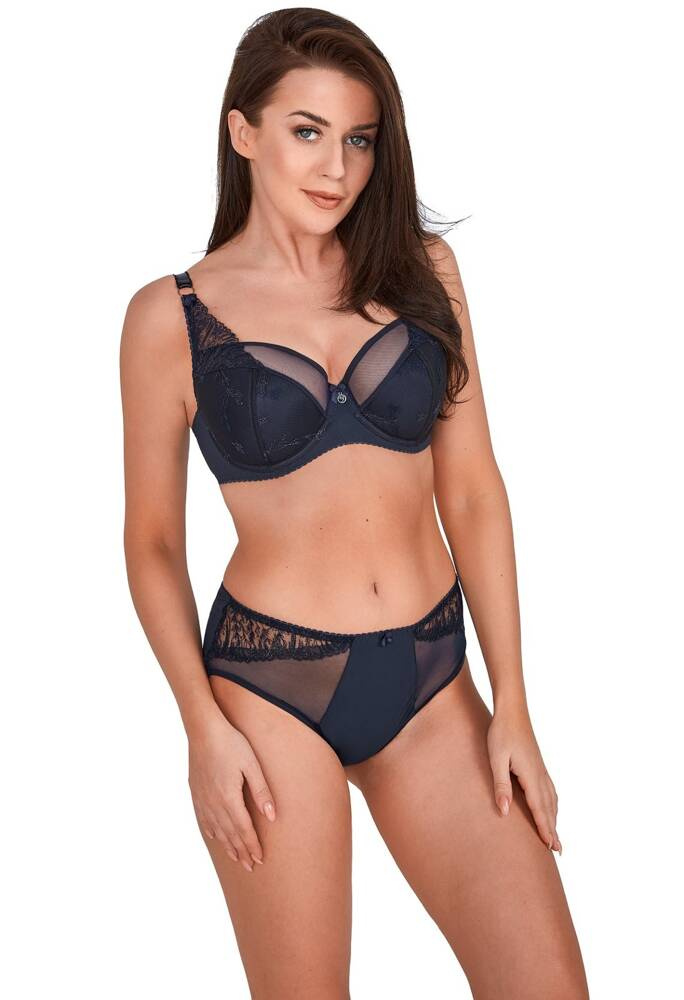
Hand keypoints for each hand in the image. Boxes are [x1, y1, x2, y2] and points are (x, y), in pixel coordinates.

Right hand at [188, 709, 276, 871]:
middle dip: (242, 852)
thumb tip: (272, 816)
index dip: (252, 846)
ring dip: (228, 846)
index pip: (244, 831)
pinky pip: (204, 821)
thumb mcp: (251, 764)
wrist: (203, 731)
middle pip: (230, 835)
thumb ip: (262, 791)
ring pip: (217, 831)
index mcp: (230, 799)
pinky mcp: (196, 794)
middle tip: (251, 866)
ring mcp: (203, 800)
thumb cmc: (231, 744)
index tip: (260, 860)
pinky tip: (216, 838)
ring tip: (237, 858)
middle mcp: (214, 804)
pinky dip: (212, 833)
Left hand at [487, 702, 560, 853]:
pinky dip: (553, 804)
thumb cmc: (501, 733)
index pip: (539, 808)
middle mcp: (540, 774)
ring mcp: (541, 769)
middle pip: (549, 807)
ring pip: (551, 799)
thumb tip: (505, 812)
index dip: (545, 828)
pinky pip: (549, 790)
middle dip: (553, 829)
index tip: (551, 847)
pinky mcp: (538, 764)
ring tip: (556, 835)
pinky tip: (551, 807)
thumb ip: (501, 786)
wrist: (512, 711)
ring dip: (554, 818)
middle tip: (559, 851)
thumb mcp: (496, 759)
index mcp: (531, 775)